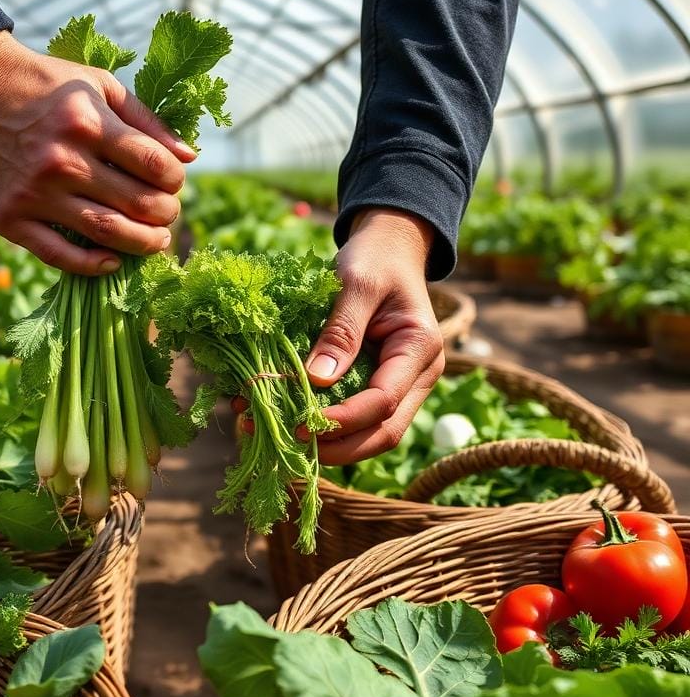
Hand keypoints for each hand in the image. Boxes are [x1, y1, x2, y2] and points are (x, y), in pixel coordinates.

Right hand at [0, 31, 195, 274]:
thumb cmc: (39, 84)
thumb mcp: (95, 84)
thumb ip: (144, 120)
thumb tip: (189, 157)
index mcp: (88, 122)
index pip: (155, 166)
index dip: (175, 181)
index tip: (173, 183)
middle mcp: (63, 160)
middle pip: (138, 205)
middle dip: (166, 215)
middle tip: (167, 216)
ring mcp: (35, 193)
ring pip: (107, 234)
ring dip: (142, 244)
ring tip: (154, 241)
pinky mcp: (9, 219)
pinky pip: (60, 256)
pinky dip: (94, 265)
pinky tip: (112, 261)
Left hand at [302, 208, 444, 463]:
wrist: (388, 249)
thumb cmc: (375, 258)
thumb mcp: (356, 283)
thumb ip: (340, 331)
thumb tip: (316, 379)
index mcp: (419, 349)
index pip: (384, 401)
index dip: (344, 419)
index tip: (302, 422)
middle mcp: (417, 376)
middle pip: (383, 433)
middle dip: (337, 447)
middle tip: (287, 442)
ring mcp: (401, 386)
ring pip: (370, 435)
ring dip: (329, 445)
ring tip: (278, 437)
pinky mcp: (378, 387)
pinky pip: (356, 419)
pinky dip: (325, 427)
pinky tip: (285, 421)